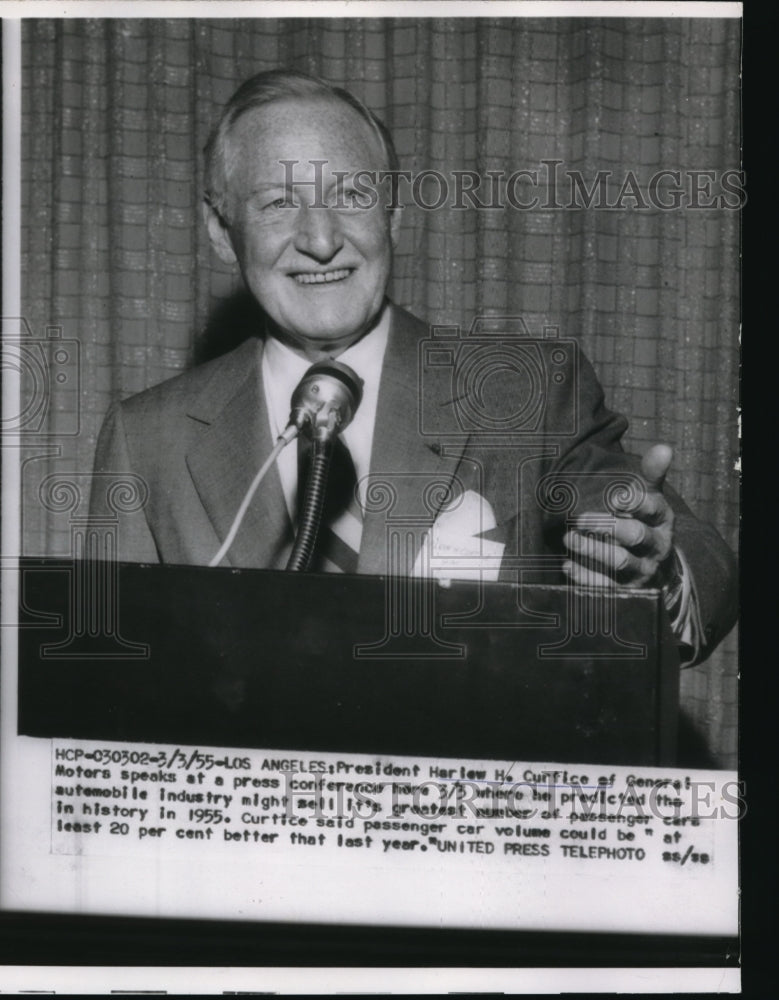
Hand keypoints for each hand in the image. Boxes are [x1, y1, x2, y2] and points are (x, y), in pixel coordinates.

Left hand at [562, 444, 675, 588]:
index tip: (611, 497)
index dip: (631, 501)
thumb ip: (652, 475)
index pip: (651, 507)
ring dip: (592, 549)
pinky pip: (606, 586)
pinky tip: (567, 564)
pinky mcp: (626, 590)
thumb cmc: (647, 525)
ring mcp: (642, 571)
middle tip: (579, 518)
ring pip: (619, 562)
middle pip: (634, 535)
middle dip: (606, 525)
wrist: (657, 570)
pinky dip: (585, 576)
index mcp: (663, 520)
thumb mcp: (652, 500)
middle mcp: (656, 546)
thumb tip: (665, 447)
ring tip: (568, 538)